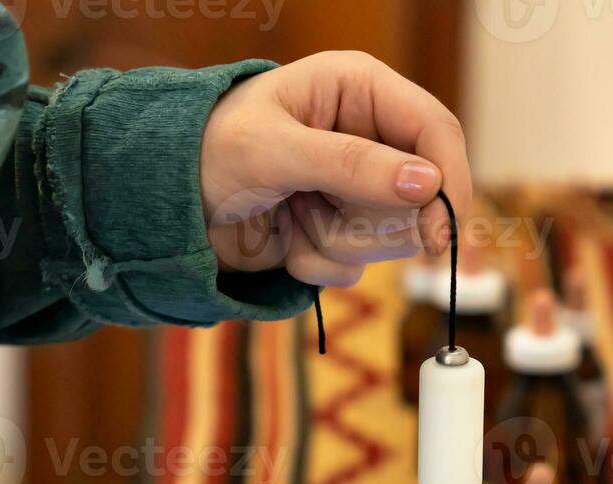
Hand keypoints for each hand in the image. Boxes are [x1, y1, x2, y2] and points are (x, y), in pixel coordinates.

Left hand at [200, 51, 472, 288]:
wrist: (165, 205)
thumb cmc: (206, 153)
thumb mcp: (274, 151)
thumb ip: (351, 165)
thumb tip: (424, 184)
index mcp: (360, 90)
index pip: (435, 130)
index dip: (447, 182)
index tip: (439, 236)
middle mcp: (368, 136)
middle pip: (422, 194)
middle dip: (371, 222)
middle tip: (319, 218)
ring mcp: (357, 187)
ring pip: (392, 237)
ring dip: (338, 243)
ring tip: (292, 219)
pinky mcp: (341, 229)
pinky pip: (360, 264)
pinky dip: (320, 263)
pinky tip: (286, 240)